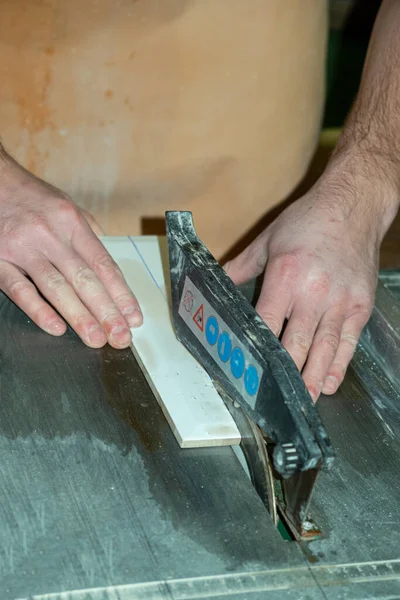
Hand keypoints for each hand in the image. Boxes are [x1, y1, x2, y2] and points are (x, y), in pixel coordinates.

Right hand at [0, 148, 141, 347]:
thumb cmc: (31, 197)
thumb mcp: (65, 206)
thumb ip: (89, 234)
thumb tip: (109, 267)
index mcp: (71, 222)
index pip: (103, 263)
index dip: (121, 293)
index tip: (133, 316)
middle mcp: (49, 234)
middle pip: (84, 278)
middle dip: (106, 311)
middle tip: (120, 336)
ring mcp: (22, 248)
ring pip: (56, 287)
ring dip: (79, 316)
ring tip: (96, 339)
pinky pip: (20, 289)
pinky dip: (38, 310)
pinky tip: (56, 328)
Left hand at [224, 181, 379, 400]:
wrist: (354, 206)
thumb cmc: (310, 219)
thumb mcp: (268, 239)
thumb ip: (241, 265)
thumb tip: (217, 282)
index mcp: (286, 276)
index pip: (267, 321)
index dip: (256, 348)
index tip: (246, 369)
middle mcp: (314, 293)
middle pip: (296, 342)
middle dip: (285, 373)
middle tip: (274, 398)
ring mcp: (340, 300)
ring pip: (324, 348)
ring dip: (312, 378)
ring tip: (303, 401)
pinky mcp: (360, 304)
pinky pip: (348, 341)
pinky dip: (339, 364)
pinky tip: (330, 382)